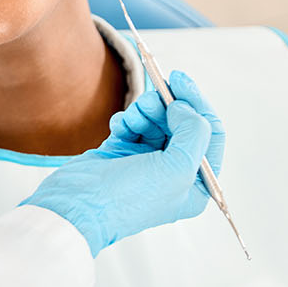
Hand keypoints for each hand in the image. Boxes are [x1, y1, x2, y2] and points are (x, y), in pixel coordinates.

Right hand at [21, 70, 225, 254]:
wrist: (77, 205)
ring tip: (132, 119)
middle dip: (166, 108)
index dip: (197, 104)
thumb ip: (194, 132)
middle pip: (181, 123)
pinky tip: (120, 127)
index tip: (179, 81)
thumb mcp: (176, 168)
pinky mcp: (122, 152)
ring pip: (157, 120)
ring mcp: (147, 162)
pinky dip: (127, 120)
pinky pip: (133, 124)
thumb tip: (185, 106)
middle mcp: (174, 173)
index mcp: (196, 185)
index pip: (210, 135)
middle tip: (149, 102)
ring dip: (145, 112)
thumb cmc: (128, 198)